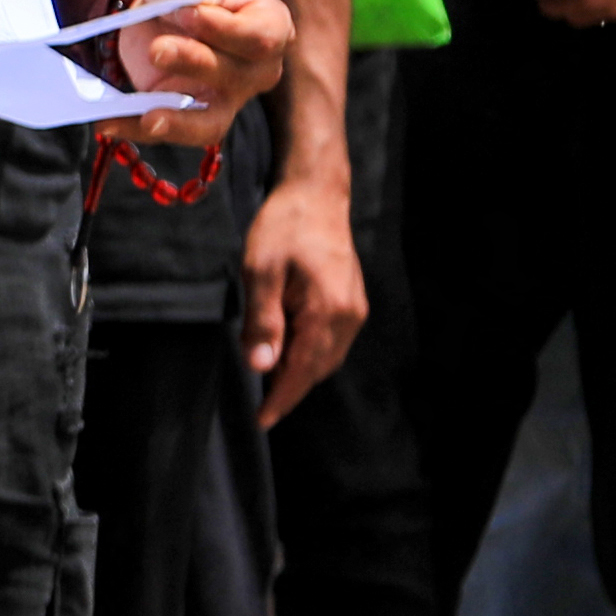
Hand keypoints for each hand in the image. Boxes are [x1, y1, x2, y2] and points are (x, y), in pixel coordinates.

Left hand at [109, 0, 291, 141]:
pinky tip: (109, 123)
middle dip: (194, 63)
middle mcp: (256, 70)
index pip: (259, 38)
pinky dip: (137, 129)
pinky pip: (169, 132)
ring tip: (147, 117)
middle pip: (234, 78)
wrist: (164, 4)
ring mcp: (226, 99)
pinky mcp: (189, 115)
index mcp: (271, 25)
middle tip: (158, 48)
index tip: (187, 11)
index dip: (223, 30)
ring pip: (210, 122)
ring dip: (177, 120)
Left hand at [237, 160, 369, 420]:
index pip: (302, 370)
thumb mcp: (260, 271)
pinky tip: (288, 352)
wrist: (316, 194)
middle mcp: (349, 316)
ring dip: (300, 373)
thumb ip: (262, 321)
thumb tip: (260, 367)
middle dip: (289, 390)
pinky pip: (331, 342)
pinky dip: (309, 355)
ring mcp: (355, 310)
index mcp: (328, 311)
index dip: (280, 399)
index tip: (261, 422)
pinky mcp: (352, 303)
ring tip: (271, 383)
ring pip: (326, 358)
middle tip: (261, 407)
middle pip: (317, 370)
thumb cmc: (284, 226)